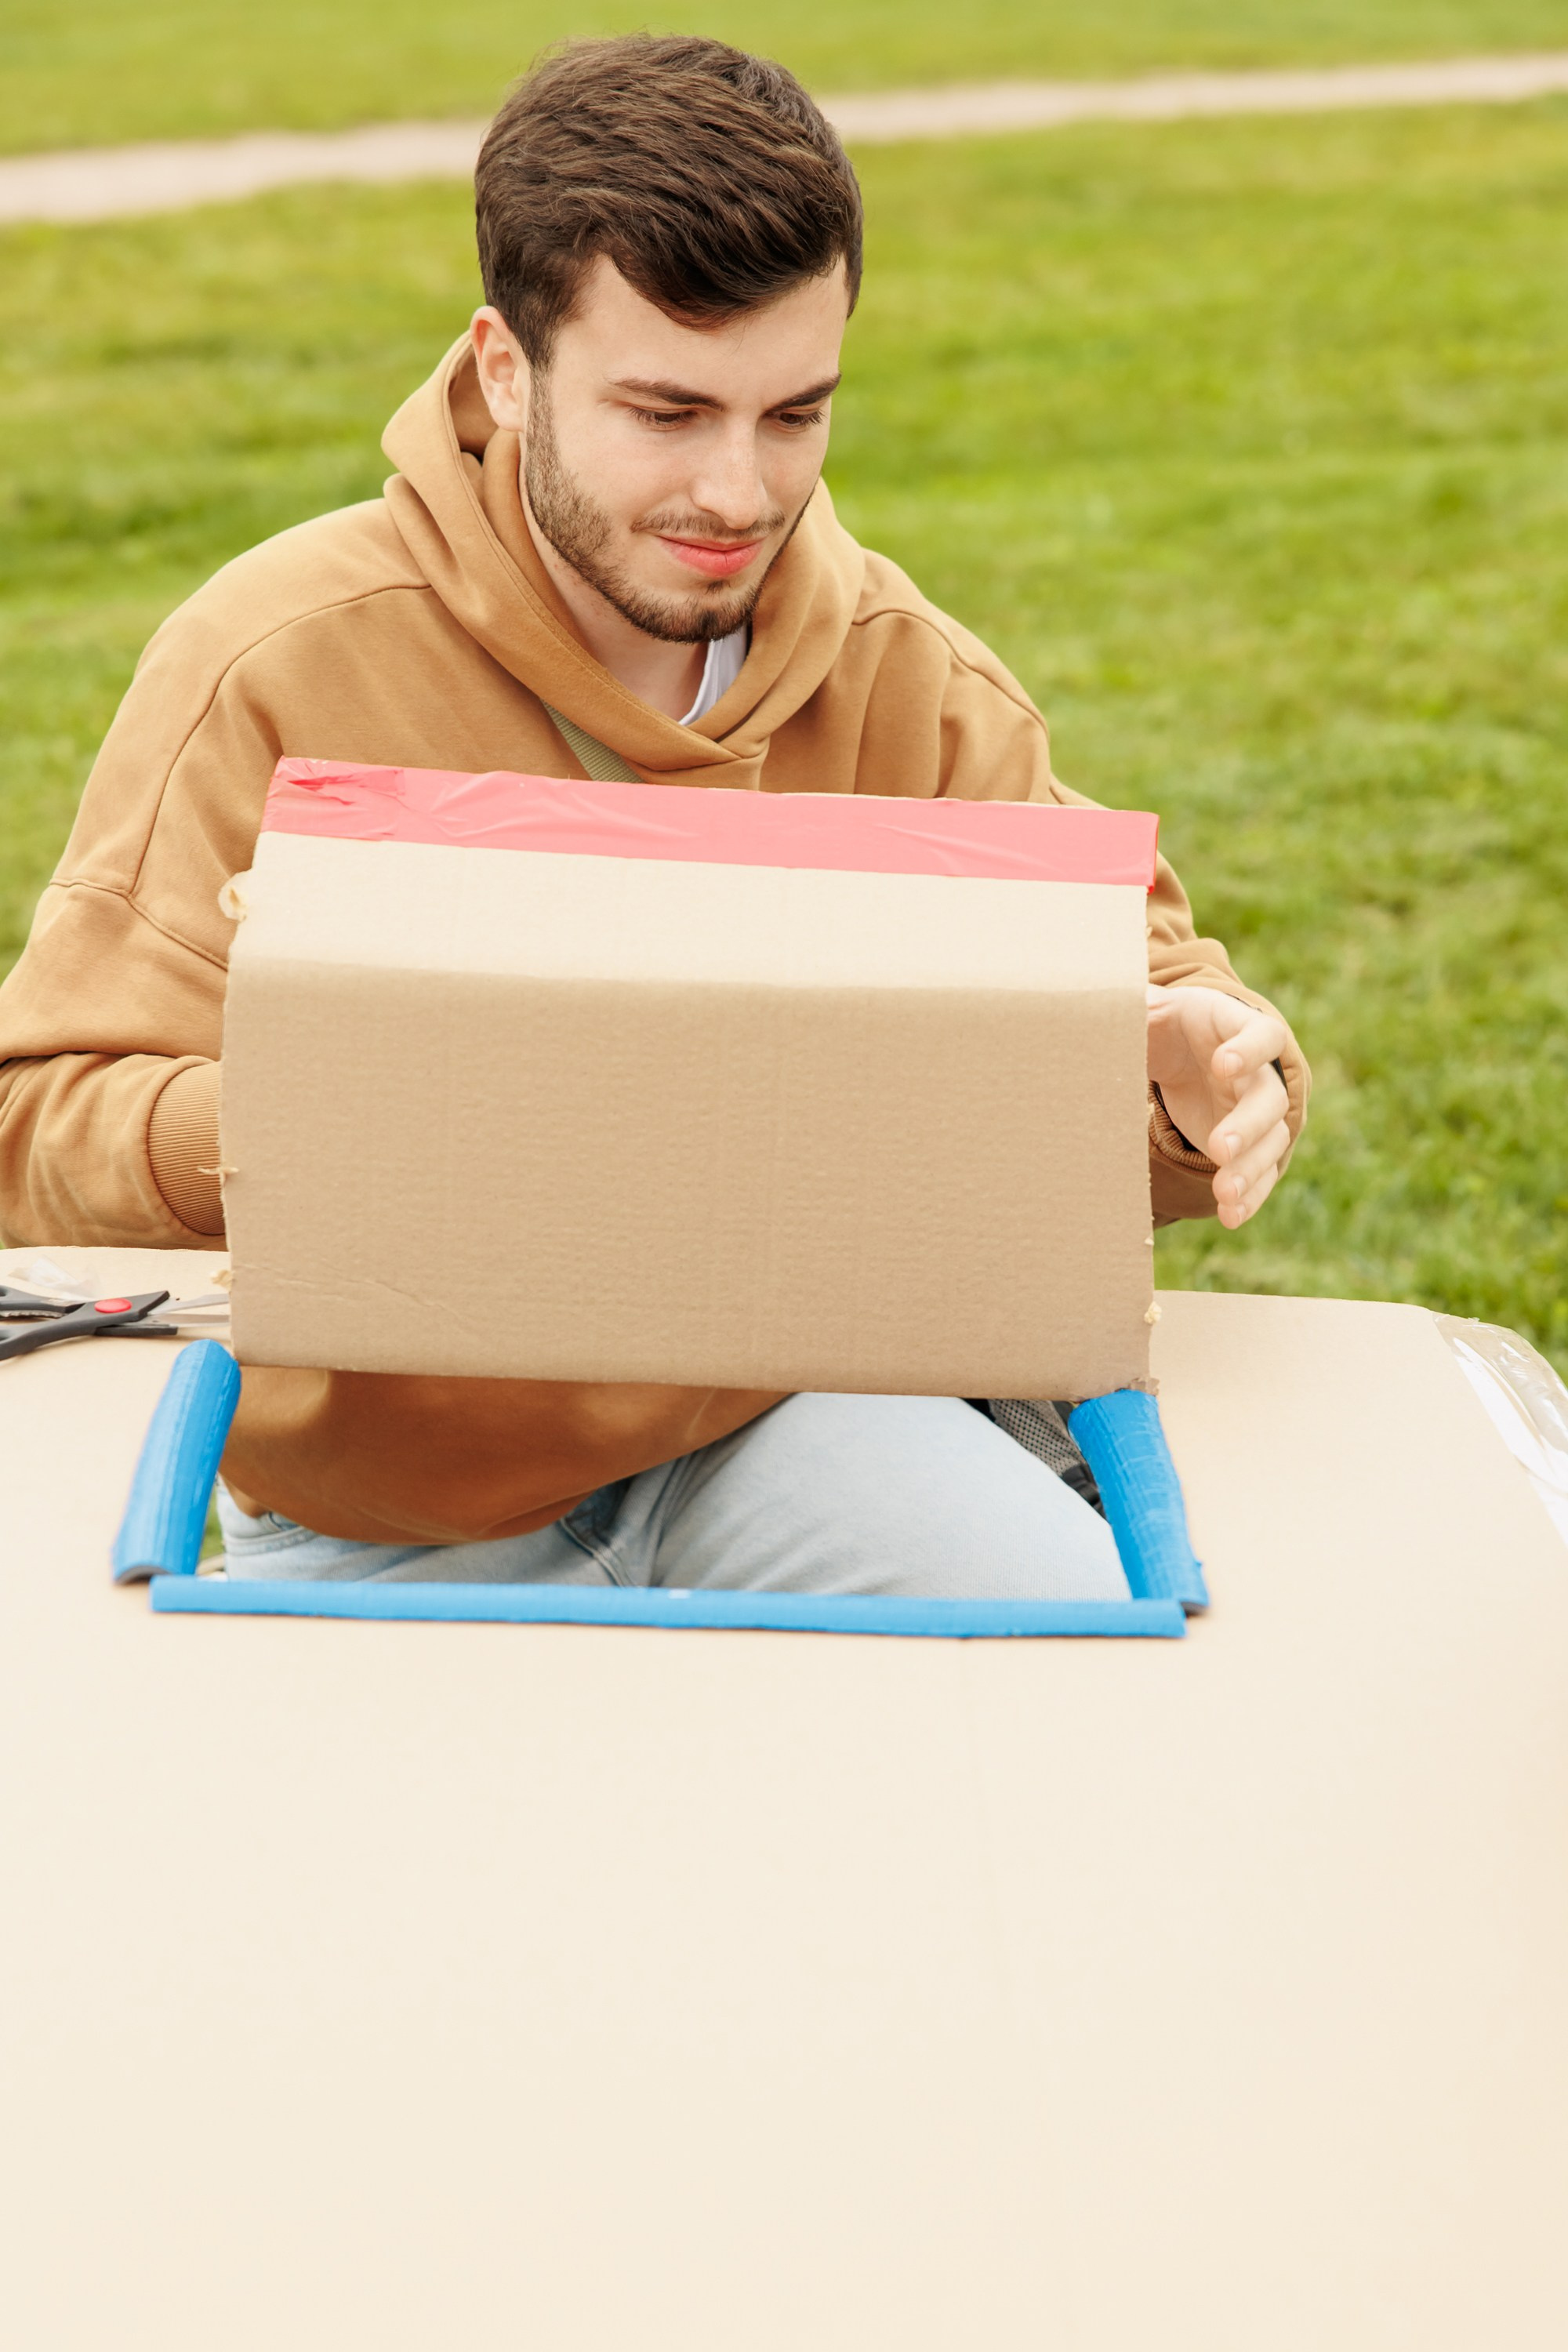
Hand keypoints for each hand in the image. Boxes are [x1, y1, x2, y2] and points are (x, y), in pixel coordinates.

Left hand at [1146, 985, 1291, 1229]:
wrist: (1186, 1050)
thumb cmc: (1170, 1024)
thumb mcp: (1155, 1009)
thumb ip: (1142, 1008)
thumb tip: (1122, 1005)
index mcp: (1239, 1028)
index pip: (1261, 1034)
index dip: (1249, 1049)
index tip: (1223, 1065)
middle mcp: (1261, 1072)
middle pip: (1270, 1098)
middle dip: (1248, 1125)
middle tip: (1219, 1148)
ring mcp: (1259, 1111)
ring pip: (1272, 1141)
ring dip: (1251, 1169)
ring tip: (1224, 1193)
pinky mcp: (1252, 1146)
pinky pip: (1262, 1173)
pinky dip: (1250, 1196)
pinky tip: (1231, 1217)